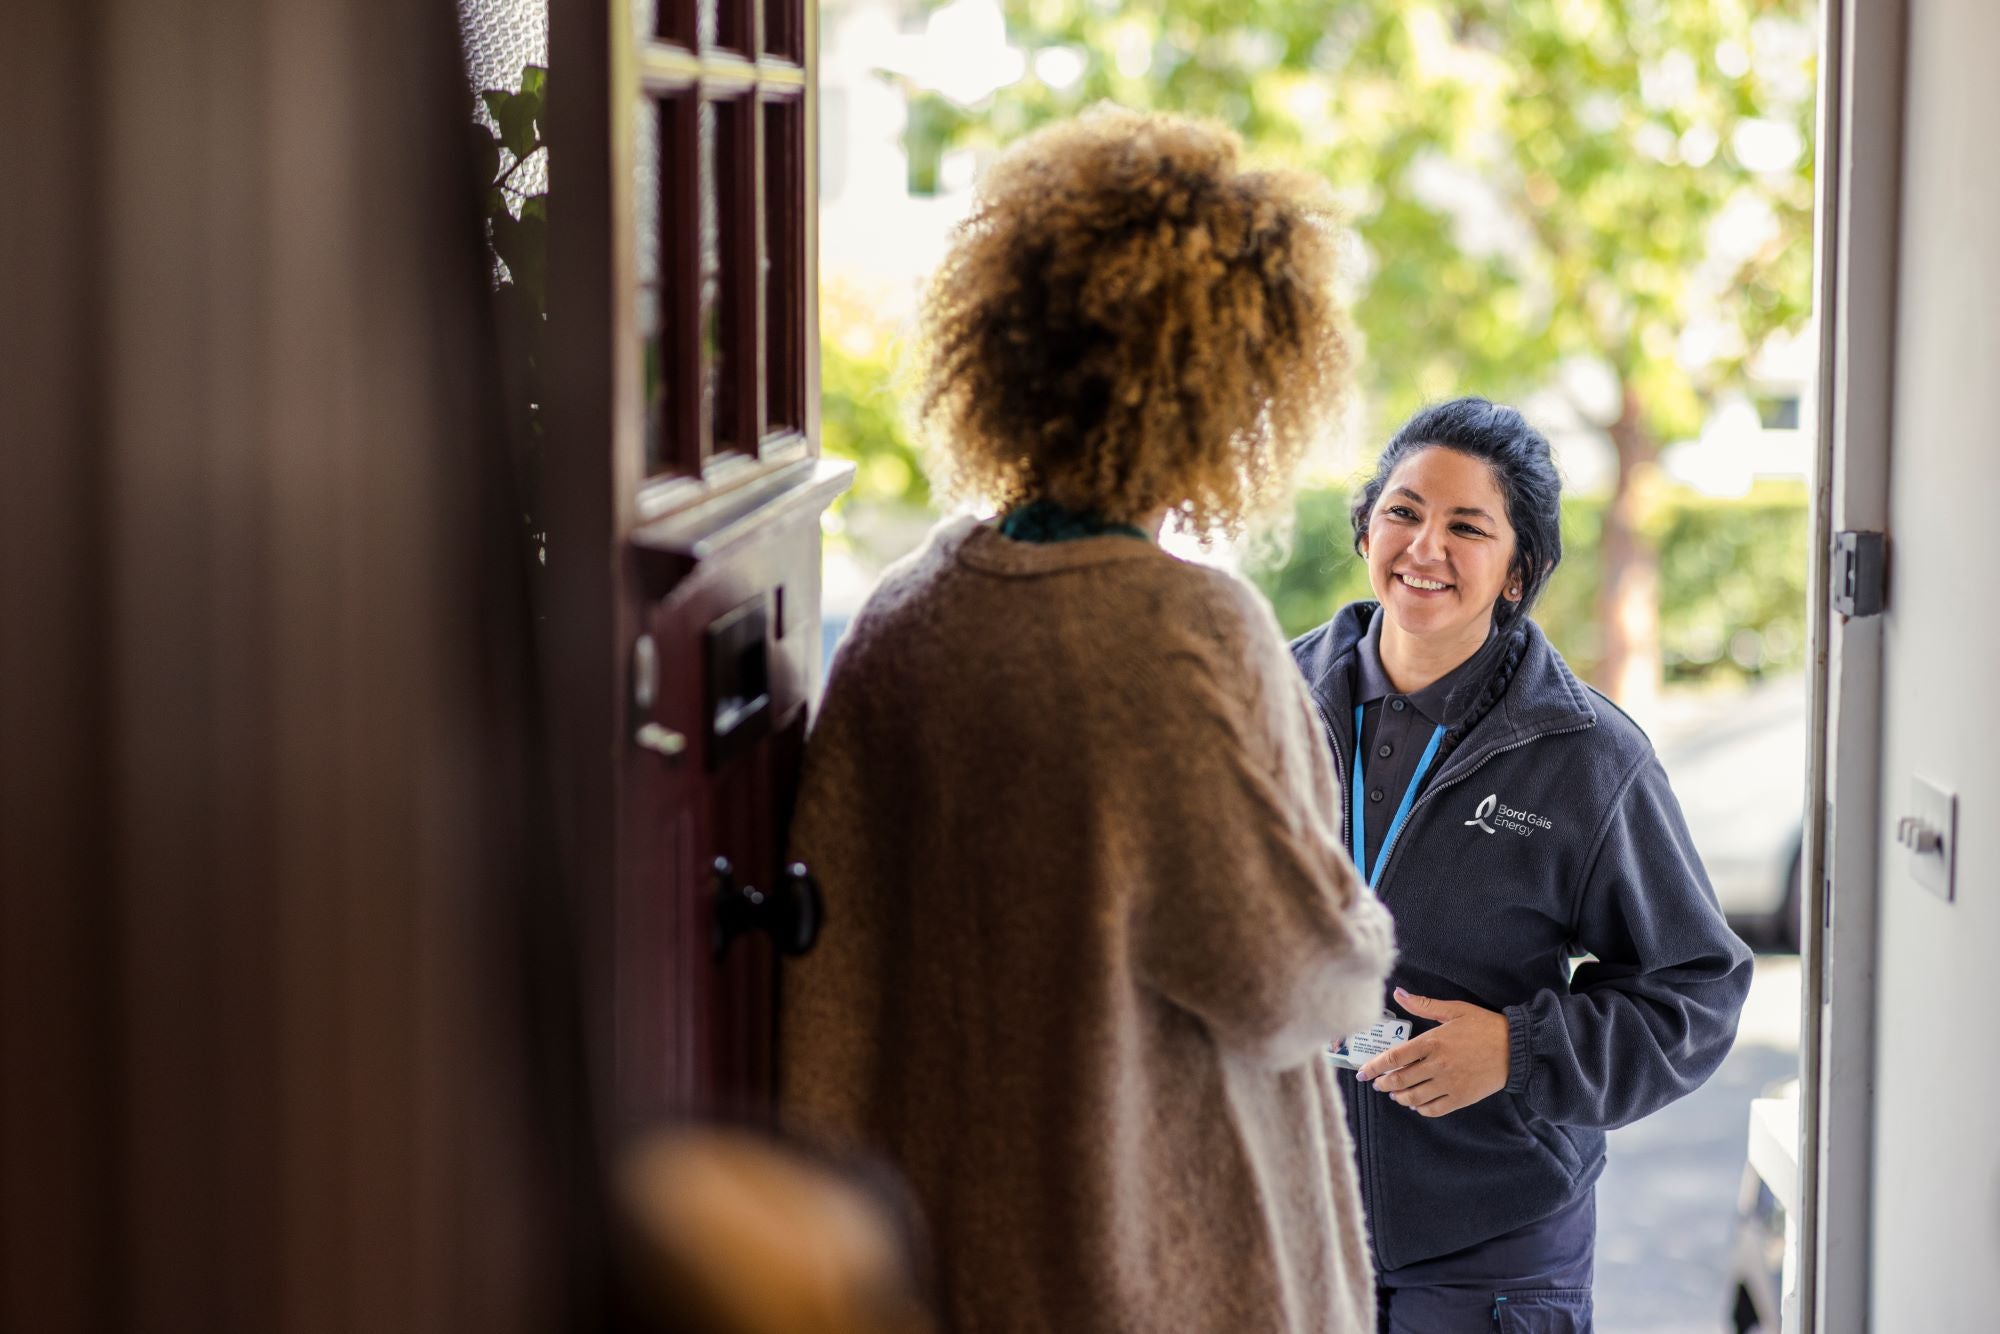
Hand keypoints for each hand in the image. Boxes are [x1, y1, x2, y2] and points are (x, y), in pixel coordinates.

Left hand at [1356, 987, 1509, 1117]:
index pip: (1394, 1058)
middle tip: (1377, 1083)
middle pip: (1400, 1080)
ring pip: (1414, 1097)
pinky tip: (1417, 1104)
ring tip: (1395, 1094)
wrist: (1516, 1048)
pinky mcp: (1461, 1097)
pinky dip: (1421, 1109)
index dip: (1374, 1067)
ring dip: (1399, 1097)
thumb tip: (1399, 993)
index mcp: (1432, 1042)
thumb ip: (1423, 1005)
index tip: (1362, 1073)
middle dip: (1383, 1084)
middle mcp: (1437, 1065)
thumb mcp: (1454, 1010)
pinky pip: (1434, 1109)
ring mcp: (1449, 1083)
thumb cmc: (1484, 1025)